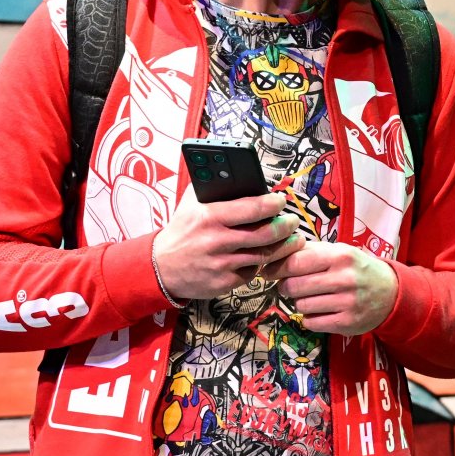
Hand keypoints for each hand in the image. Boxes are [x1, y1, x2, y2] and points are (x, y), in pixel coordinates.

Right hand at [152, 189, 302, 300]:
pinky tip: (267, 255)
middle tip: (292, 221)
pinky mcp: (226, 282)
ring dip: (284, 246)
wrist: (161, 267)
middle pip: (265, 233)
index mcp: (209, 216)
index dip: (273, 204)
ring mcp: (222, 264)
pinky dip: (261, 263)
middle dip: (286, 226)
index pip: (252, 208)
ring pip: (265, 255)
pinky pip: (253, 271)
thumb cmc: (182, 231)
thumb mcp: (191, 204)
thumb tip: (239, 173)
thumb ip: (214, 188)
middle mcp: (216, 241)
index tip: (281, 201)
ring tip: (293, 238)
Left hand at [273, 241, 397, 334]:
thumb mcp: (339, 252)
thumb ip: (310, 251)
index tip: (270, 272)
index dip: (276, 268)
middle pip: (293, 286)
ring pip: (300, 306)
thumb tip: (275, 254)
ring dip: (299, 303)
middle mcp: (344, 279)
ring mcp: (347, 303)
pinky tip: (320, 311)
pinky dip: (309, 318)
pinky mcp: (347, 323)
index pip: (295, 262)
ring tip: (312, 298)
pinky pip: (310, 323)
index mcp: (339, 256)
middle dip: (286, 287)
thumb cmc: (357, 269)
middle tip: (292, 286)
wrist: (391, 293)